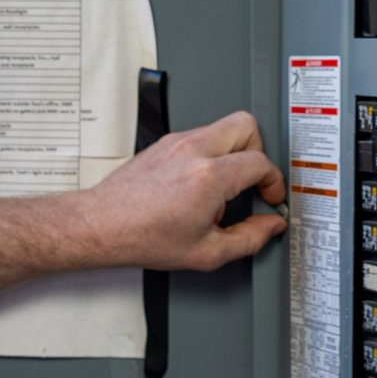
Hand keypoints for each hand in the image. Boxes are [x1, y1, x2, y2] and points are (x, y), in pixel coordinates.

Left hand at [81, 111, 286, 271]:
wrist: (102, 225)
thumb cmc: (142, 237)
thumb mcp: (206, 253)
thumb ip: (249, 239)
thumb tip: (269, 226)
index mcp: (208, 176)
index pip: (260, 163)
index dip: (274, 182)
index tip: (270, 196)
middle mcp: (193, 150)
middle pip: (247, 125)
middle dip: (259, 152)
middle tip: (253, 179)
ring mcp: (176, 141)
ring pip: (223, 127)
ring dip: (234, 152)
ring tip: (224, 186)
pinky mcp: (164, 142)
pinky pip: (201, 135)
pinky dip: (211, 153)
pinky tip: (201, 183)